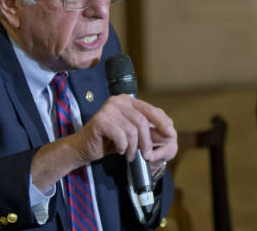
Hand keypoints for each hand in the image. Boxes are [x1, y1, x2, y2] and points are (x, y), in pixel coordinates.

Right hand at [31, 95, 176, 190]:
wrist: (85, 148)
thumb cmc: (111, 140)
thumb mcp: (133, 134)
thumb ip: (149, 129)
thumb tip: (170, 132)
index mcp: (128, 100)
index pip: (150, 109)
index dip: (162, 122)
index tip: (170, 134)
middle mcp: (118, 101)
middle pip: (142, 121)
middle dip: (147, 141)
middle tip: (148, 156)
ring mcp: (108, 109)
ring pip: (131, 130)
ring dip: (134, 147)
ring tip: (131, 156)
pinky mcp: (100, 120)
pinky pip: (120, 136)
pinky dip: (123, 147)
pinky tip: (120, 150)